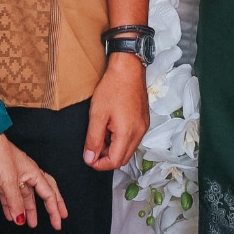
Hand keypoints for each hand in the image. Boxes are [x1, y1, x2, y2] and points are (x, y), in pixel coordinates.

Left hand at [0, 135, 67, 229]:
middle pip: (42, 193)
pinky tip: (10, 216)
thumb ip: (15, 201)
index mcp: (34, 173)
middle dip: (50, 207)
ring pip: (24, 197)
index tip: (57, 223)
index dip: (54, 210)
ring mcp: (14, 177)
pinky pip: (9, 196)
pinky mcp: (2, 178)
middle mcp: (27, 174)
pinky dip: (11, 206)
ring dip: (27, 210)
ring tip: (29, 223)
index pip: (48, 194)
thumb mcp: (9, 181)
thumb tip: (20, 219)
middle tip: (56, 219)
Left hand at [82, 54, 150, 172]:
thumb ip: (93, 139)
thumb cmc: (113, 87)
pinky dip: (121, 140)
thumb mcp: (97, 114)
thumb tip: (90, 158)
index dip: (100, 164)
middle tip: (92, 148)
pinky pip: (133, 138)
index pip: (115, 162)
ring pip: (129, 149)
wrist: (128, 68)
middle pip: (123, 158)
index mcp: (128, 133)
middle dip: (107, 159)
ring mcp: (143, 127)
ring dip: (114, 149)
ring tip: (100, 136)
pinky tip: (111, 128)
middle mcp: (139, 133)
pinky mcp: (144, 121)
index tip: (88, 158)